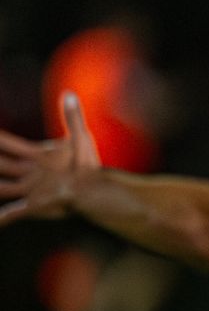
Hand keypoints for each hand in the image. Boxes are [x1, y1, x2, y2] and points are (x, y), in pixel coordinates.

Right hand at [0, 92, 100, 225]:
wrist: (96, 190)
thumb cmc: (89, 166)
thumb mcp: (82, 139)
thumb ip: (73, 117)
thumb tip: (69, 92)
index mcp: (35, 157)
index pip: (9, 144)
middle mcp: (28, 173)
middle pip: (0, 164)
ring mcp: (31, 190)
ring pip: (2, 187)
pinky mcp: (36, 205)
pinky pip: (12, 213)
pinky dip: (1, 218)